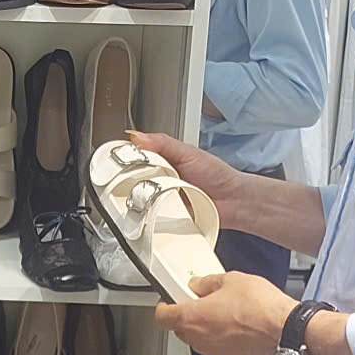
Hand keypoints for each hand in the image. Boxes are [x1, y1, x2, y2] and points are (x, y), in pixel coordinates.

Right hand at [126, 131, 254, 231]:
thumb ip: (163, 143)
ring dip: (141, 197)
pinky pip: (149, 217)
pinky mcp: (163, 217)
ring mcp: (159, 200)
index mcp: (160, 160)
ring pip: (138, 199)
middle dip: (131, 180)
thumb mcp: (188, 152)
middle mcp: (156, 180)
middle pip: (130, 180)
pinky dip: (150, 215)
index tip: (120, 160)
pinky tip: (154, 209)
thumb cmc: (216, 175)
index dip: (124, 159)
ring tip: (152, 193)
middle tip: (140, 178)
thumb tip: (137, 137)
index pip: (132, 158)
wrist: (233, 201)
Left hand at [155, 269, 295, 354]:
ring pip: (199, 340)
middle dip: (187, 316)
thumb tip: (199, 285)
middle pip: (180, 330)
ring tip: (224, 312)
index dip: (164, 307)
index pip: (163, 317)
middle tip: (200, 302)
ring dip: (205, 328)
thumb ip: (208, 282)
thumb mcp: (232, 280)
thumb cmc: (261, 307)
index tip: (169, 300)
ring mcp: (215, 352)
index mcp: (192, 318)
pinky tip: (237, 326)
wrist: (287, 331)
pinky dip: (221, 338)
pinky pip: (218, 348)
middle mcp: (199, 340)